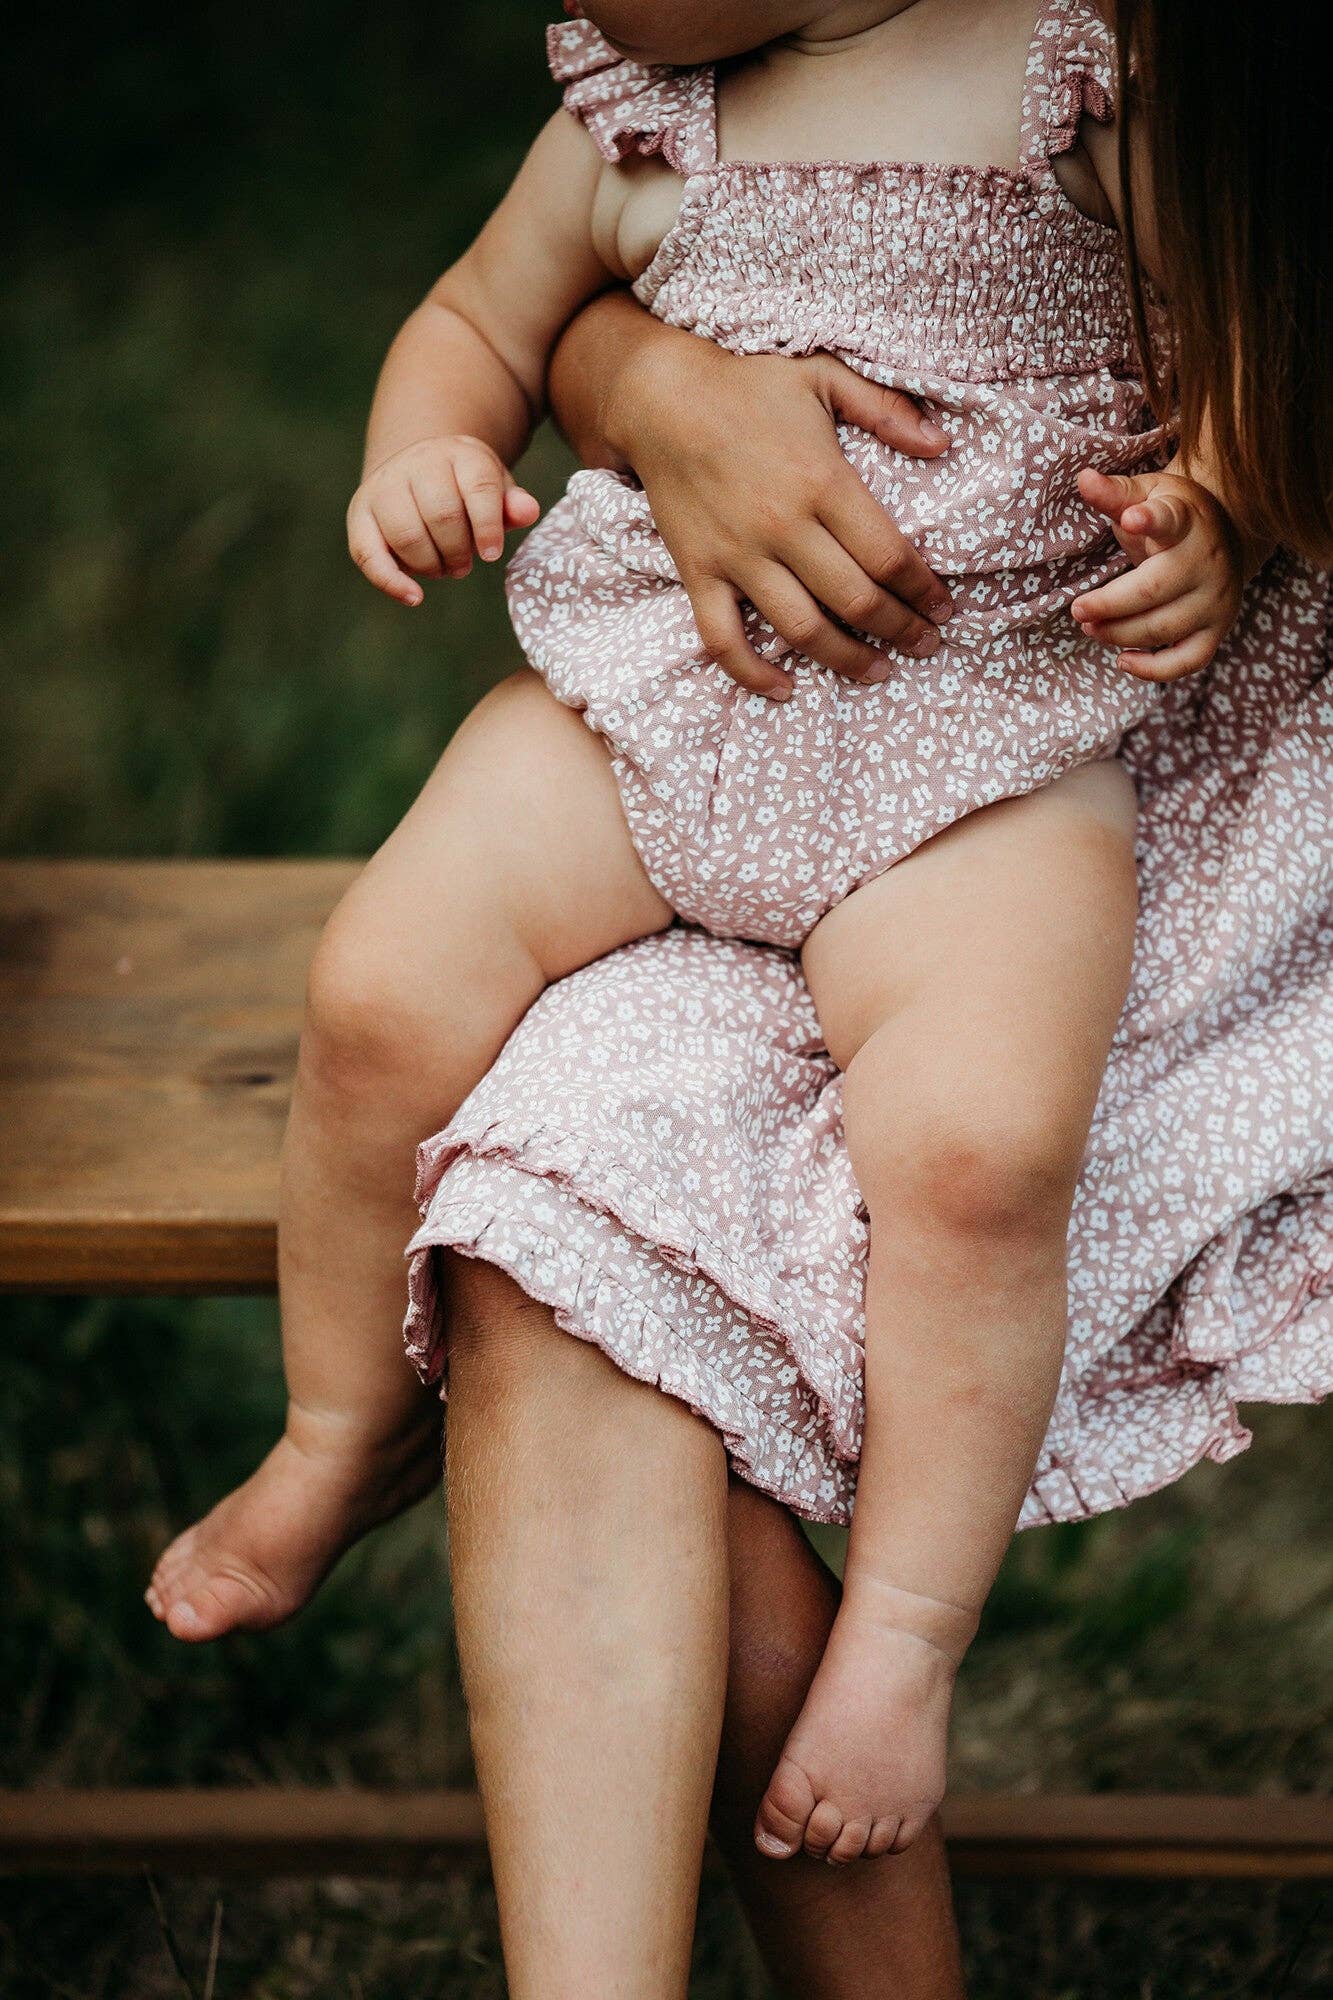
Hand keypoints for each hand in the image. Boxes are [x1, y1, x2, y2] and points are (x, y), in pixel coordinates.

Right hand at [347, 435, 540, 606]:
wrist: (418, 469)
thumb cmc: (465, 489)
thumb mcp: (494, 490)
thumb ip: (511, 504)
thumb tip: (527, 511)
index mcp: (459, 454)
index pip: (478, 487)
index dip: (487, 527)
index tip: (491, 554)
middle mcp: (418, 463)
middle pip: (442, 515)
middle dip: (458, 551)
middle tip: (463, 565)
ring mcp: (385, 486)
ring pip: (407, 535)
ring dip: (431, 565)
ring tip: (441, 568)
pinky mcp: (360, 513)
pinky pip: (368, 553)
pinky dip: (391, 581)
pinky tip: (414, 598)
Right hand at [607, 340, 953, 698]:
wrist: (660, 399)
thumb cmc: (748, 386)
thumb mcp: (825, 378)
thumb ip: (887, 409)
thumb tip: (944, 443)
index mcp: (822, 482)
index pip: (889, 556)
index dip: (923, 591)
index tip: (943, 609)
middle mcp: (783, 527)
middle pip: (855, 601)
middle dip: (900, 631)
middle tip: (926, 645)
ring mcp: (738, 556)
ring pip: (801, 630)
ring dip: (846, 660)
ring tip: (876, 671)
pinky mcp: (698, 574)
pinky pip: (723, 640)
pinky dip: (752, 674)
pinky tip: (784, 689)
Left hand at [1072, 467, 1243, 681]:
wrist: (1227, 535)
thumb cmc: (1174, 515)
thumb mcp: (1146, 494)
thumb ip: (1114, 493)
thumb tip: (1082, 478)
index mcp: (1186, 521)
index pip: (1170, 519)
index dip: (1150, 520)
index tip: (1133, 518)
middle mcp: (1206, 562)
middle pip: (1154, 590)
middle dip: (1109, 605)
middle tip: (1077, 609)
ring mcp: (1215, 599)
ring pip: (1164, 628)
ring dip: (1119, 635)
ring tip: (1089, 627)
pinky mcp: (1217, 629)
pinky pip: (1188, 660)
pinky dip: (1155, 670)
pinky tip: (1123, 661)